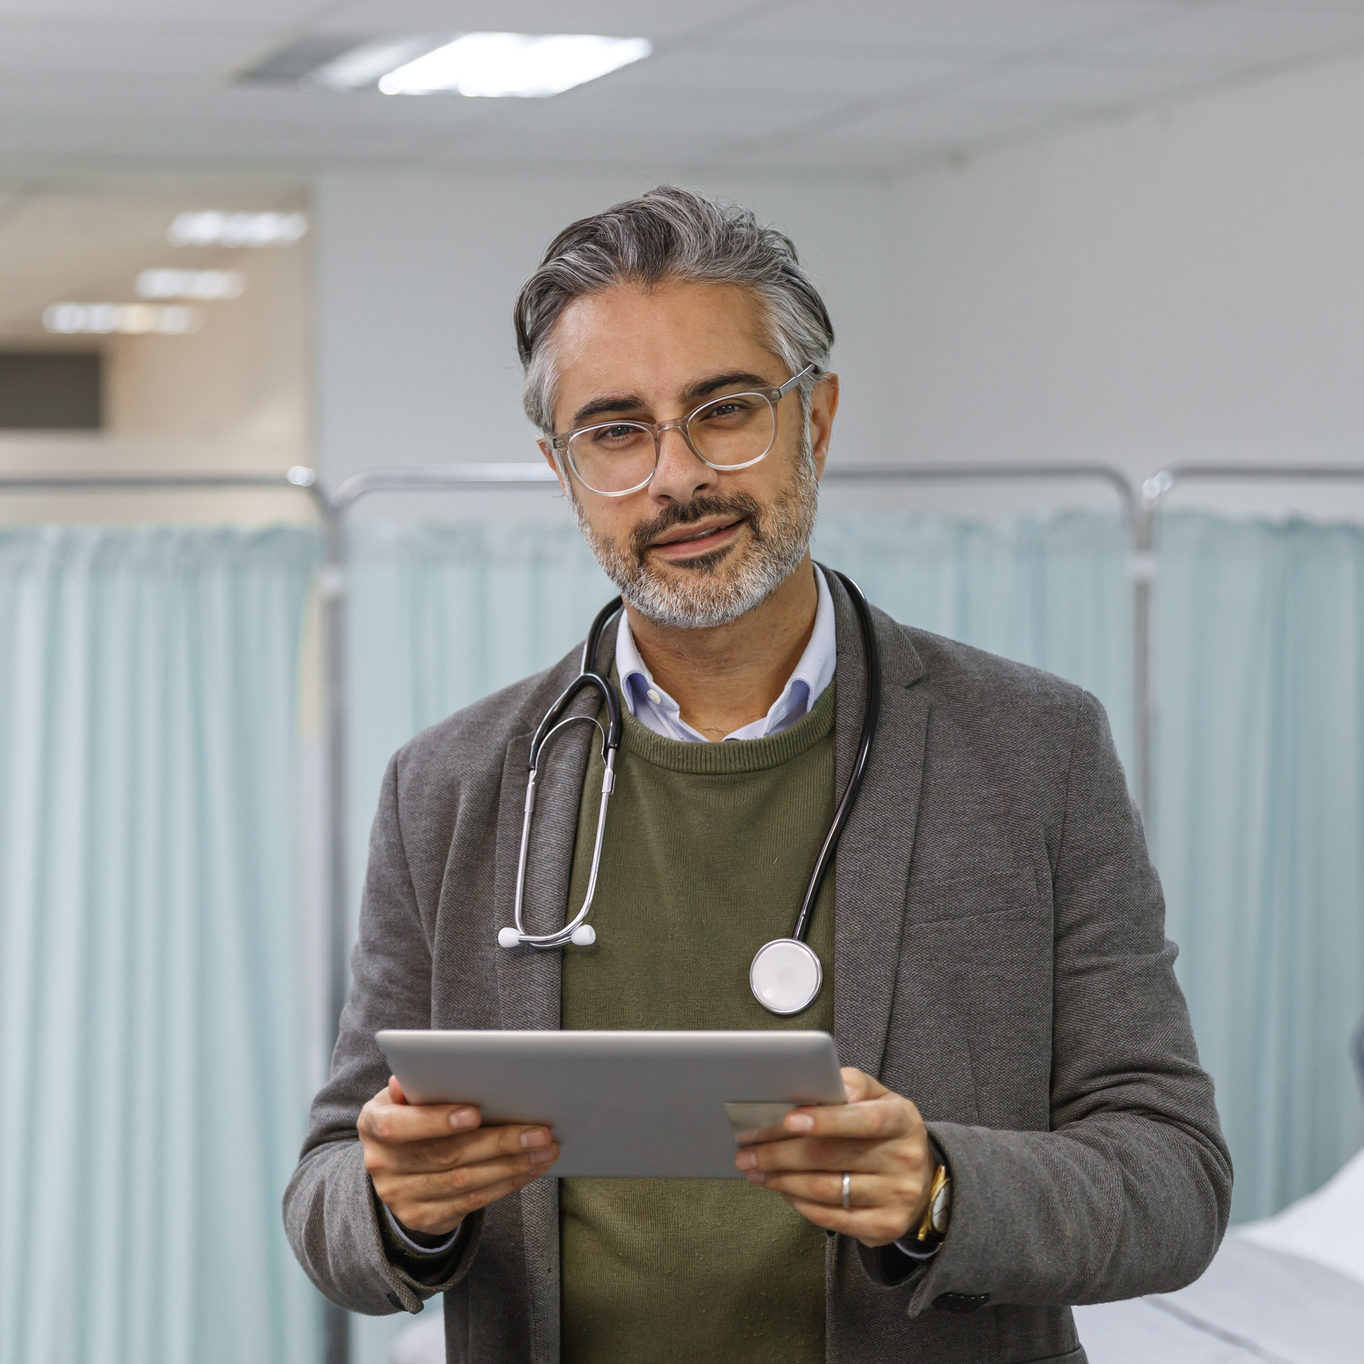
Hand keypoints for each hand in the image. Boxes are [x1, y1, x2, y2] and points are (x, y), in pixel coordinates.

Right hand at [358, 1076, 558, 1236]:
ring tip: (545, 1149)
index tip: (475, 1113)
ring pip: (464, 1182)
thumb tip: (426, 1072)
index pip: (400, 1126)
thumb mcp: (406, 1095)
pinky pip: (471, 1202)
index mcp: (373, 1124)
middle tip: (540, 1132)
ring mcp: (399, 1196)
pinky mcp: (421, 1218)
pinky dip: (506, 1184)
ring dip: (512, 1166)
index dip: (437, 1120)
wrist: (395, 1163)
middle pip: (445, 1155)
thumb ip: (419, 1085)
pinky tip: (530, 1169)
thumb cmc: (412, 1113)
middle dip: (498, 1142)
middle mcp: (381, 1164)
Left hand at [733, 1067, 933, 1247]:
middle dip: (780, 1151)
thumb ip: (852, 1085)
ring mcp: (896, 1197)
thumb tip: (826, 1083)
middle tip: (747, 1149)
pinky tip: (783, 1189)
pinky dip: (800, 1203)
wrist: (922, 1181)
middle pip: (832, 1156)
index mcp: (901, 1120)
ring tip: (755, 1169)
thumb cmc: (885, 1130)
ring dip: (782, 1179)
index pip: (863, 1119)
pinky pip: (832, 1218)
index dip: (825, 1120)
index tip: (788, 1119)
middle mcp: (903, 1159)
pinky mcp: (885, 1227)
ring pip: (826, 1189)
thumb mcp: (880, 1099)